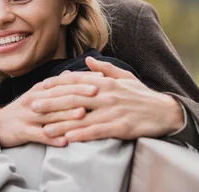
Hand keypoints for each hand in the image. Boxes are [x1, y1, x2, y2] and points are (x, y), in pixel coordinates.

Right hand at [0, 78, 102, 147]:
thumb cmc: (23, 109)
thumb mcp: (37, 93)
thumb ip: (54, 85)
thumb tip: (70, 73)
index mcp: (41, 89)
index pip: (64, 81)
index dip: (82, 79)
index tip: (100, 77)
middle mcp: (35, 100)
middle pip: (59, 95)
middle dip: (78, 93)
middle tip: (96, 92)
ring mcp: (28, 116)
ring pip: (50, 115)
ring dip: (67, 115)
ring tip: (83, 114)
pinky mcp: (23, 131)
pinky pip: (39, 135)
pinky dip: (52, 138)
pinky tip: (65, 141)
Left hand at [36, 57, 184, 141]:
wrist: (165, 111)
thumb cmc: (142, 95)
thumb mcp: (124, 76)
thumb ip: (104, 68)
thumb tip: (89, 58)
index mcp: (106, 82)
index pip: (76, 80)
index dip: (56, 84)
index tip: (40, 87)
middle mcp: (107, 94)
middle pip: (73, 97)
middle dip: (51, 102)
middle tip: (33, 106)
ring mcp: (113, 110)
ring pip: (82, 116)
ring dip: (60, 122)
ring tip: (43, 128)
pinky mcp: (120, 126)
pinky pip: (96, 131)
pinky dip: (81, 134)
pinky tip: (68, 138)